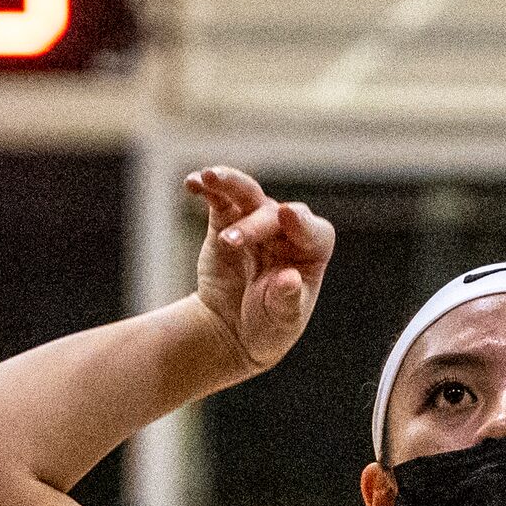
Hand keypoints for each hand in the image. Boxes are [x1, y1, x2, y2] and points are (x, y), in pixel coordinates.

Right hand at [185, 166, 333, 373]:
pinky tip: (192, 183)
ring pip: (247, 193)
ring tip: (208, 177)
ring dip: (229, 182)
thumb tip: (289, 279)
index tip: (287, 214)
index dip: (302, 223)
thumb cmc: (269, 325)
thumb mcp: (281, 321)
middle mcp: (286, 231)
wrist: (233, 329)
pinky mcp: (226, 220)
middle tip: (229, 241)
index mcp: (310, 253)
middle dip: (252, 225)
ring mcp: (256, 221)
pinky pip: (218, 199)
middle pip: (273, 214)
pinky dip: (206, 188)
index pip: (313, 231)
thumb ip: (286, 300)